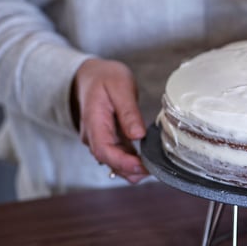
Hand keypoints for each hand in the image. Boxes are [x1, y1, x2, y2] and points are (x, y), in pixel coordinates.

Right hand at [71, 58, 148, 182]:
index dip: (122, 162)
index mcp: (93, 121)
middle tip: (155, 169)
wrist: (91, 75)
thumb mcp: (120, 87)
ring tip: (154, 167)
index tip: (141, 166)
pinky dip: (132, 162)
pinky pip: (118, 156)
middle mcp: (93, 135)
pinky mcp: (109, 139)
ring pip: (114, 162)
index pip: (103, 150)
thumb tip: (138, 135)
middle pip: (109, 161)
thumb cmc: (105, 77)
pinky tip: (147, 162)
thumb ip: (128, 112)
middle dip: (131, 170)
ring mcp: (100, 139)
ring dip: (132, 169)